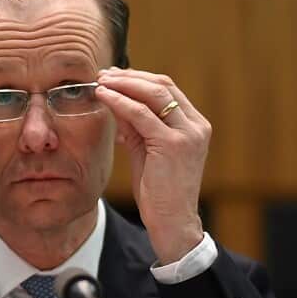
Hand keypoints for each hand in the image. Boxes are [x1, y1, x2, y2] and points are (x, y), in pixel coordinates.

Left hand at [96, 67, 209, 264]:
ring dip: (124, 84)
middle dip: (130, 77)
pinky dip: (121, 102)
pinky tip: (104, 97)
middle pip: (162, 86)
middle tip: (103, 75)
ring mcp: (188, 134)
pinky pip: (142, 115)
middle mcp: (196, 126)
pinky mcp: (173, 145)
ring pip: (154, 94)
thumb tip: (116, 103)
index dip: (139, 78)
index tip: (114, 76)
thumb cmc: (159, 192)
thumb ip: (136, 128)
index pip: (167, 89)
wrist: (172, 222)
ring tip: (100, 82)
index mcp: (194, 125)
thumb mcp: (147, 152)